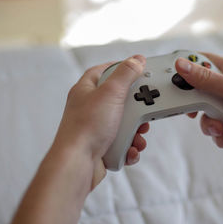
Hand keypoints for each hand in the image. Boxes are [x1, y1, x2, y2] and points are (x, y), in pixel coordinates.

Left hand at [55, 55, 147, 187]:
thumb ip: (126, 74)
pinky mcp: (102, 146)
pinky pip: (123, 143)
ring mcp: (96, 128)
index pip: (103, 71)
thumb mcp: (111, 93)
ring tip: (138, 135)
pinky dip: (130, 147)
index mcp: (86, 90)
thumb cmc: (86, 127)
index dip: (120, 68)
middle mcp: (89, 108)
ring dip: (136, 131)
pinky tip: (130, 149)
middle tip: (145, 110)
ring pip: (124, 124)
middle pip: (120, 100)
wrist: (77, 164)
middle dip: (136, 108)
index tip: (137, 70)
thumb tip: (137, 59)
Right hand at [175, 53, 222, 161]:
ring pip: (204, 116)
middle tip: (194, 110)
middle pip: (197, 92)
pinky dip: (222, 136)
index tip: (172, 76)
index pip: (201, 62)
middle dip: (197, 105)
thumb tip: (180, 64)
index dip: (186, 67)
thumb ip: (205, 79)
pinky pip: (214, 131)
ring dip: (211, 124)